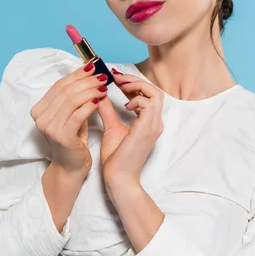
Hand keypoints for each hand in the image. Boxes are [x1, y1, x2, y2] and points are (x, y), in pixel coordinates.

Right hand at [30, 62, 108, 175]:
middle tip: (102, 77)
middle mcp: (40, 118)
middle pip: (66, 91)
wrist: (70, 167)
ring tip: (104, 87)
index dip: (77, 74)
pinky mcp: (62, 136)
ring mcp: (49, 127)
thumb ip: (73, 97)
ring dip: (90, 91)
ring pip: (72, 100)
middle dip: (86, 81)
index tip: (92, 67)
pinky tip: (100, 100)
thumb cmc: (73, 140)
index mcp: (39, 110)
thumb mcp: (70, 115)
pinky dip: (90, 104)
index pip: (59, 85)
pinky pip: (78, 114)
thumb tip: (89, 74)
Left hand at [96, 70, 163, 186]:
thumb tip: (99, 95)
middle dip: (135, 80)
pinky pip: (150, 104)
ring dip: (137, 85)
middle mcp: (155, 122)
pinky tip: (124, 105)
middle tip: (116, 77)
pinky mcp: (148, 129)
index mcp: (148, 122)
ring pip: (155, 94)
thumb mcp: (111, 128)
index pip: (147, 95)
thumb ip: (107, 111)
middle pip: (154, 91)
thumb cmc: (116, 158)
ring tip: (119, 85)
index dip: (132, 83)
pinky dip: (137, 99)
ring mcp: (153, 126)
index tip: (114, 78)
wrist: (118, 178)